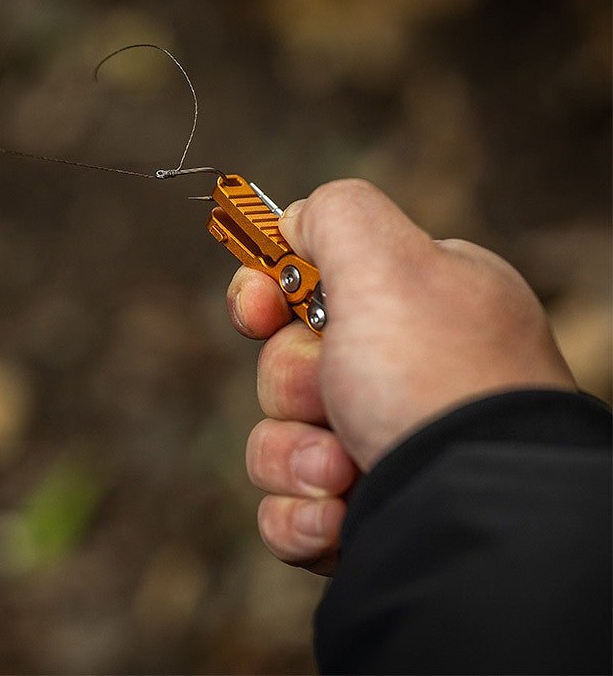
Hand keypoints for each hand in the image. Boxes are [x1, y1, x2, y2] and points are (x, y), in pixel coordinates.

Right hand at [228, 178, 574, 573]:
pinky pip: (287, 510)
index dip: (266, 296)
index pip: (313, 287)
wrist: (475, 509)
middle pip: (284, 367)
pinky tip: (338, 518)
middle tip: (334, 398)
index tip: (257, 311)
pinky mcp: (366, 518)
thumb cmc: (434, 379)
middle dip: (292, 387)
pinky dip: (299, 516)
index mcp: (420, 309)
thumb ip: (335, 213)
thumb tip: (295, 221)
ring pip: (277, 442)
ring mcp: (384, 450)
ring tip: (343, 472)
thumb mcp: (388, 261)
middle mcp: (404, 378)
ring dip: (294, 457)